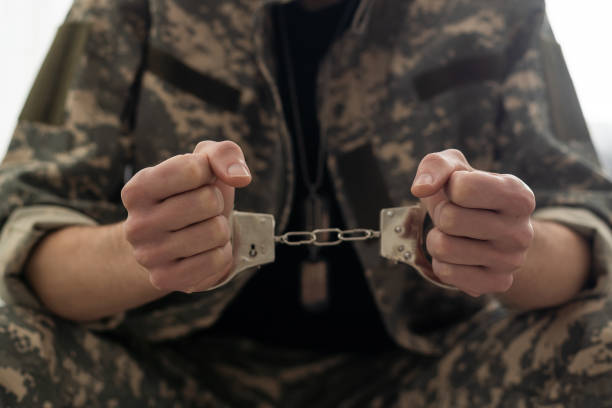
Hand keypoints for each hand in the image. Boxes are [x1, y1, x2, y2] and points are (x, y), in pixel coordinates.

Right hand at [121, 141, 250, 292]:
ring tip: (203, 229)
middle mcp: (136, 224)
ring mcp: (148, 256)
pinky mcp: (165, 279)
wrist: (173, 241)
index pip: (193, 169)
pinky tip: (205, 250)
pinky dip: (222, 253)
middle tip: (203, 210)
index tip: (199, 181)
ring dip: (220, 228)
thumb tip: (240, 177)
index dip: (209, 172)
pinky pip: (217, 260)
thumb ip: (223, 154)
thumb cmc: (191, 195)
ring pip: (216, 231)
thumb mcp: (204, 163)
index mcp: (137, 188)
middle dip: (216, 202)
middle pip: (208, 201)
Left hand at [410, 149, 535, 296]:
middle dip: (441, 214)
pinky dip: (441, 261)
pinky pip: (446, 272)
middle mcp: (522, 231)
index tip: (460, 190)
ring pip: (443, 247)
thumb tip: (420, 189)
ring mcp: (511, 262)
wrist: (490, 233)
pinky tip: (458, 255)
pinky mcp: (497, 283)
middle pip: (449, 219)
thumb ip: (436, 166)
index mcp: (519, 196)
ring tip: (455, 234)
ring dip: (438, 238)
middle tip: (454, 215)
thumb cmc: (469, 195)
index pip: (463, 188)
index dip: (450, 187)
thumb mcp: (456, 168)